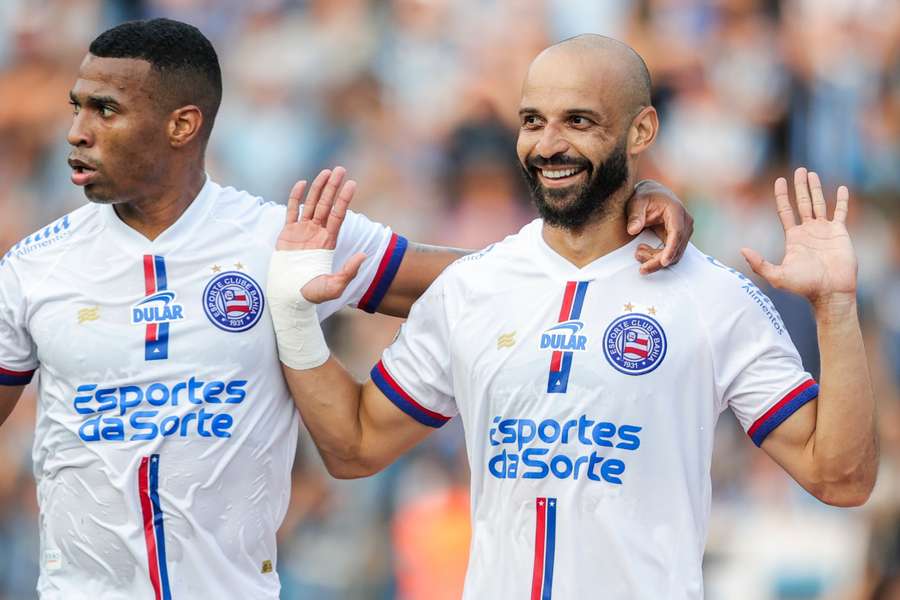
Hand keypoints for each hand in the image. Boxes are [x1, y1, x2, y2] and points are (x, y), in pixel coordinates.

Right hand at [278, 167, 366, 302]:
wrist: (289, 296)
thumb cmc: (311, 294)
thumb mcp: (334, 285)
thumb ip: (349, 271)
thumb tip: (364, 255)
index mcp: (328, 242)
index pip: (338, 215)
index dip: (345, 199)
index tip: (352, 183)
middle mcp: (317, 233)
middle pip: (326, 204)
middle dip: (333, 187)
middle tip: (340, 169)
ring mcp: (302, 231)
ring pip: (311, 204)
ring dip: (318, 188)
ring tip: (326, 172)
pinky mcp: (287, 233)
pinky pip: (291, 211)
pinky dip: (295, 197)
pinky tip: (301, 183)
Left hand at [626, 179, 693, 273]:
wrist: (651, 194)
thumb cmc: (645, 196)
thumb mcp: (636, 203)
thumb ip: (635, 216)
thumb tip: (632, 230)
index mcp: (676, 211)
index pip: (677, 233)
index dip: (671, 249)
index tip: (663, 262)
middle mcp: (684, 223)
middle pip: (676, 248)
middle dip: (657, 259)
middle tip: (638, 258)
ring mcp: (683, 232)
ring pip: (675, 255)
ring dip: (656, 260)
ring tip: (638, 253)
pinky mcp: (678, 239)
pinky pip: (671, 254)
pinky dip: (658, 258)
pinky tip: (643, 253)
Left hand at [741, 168, 856, 306]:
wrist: (830, 292)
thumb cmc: (804, 286)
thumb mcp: (777, 276)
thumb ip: (759, 263)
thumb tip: (742, 250)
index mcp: (793, 237)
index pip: (785, 210)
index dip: (782, 195)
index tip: (780, 180)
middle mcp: (808, 231)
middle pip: (802, 203)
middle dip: (800, 186)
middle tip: (800, 170)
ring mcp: (824, 231)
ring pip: (819, 204)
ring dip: (816, 189)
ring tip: (812, 174)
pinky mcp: (840, 233)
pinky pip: (841, 213)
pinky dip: (842, 201)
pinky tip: (842, 188)